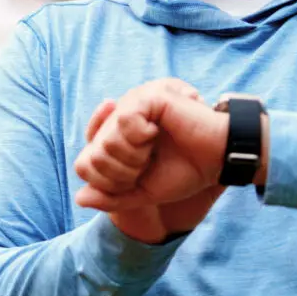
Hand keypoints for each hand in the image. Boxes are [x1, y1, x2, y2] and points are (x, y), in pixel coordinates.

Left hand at [75, 83, 267, 212]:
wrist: (216, 159)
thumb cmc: (185, 171)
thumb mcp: (143, 193)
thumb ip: (112, 197)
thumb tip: (79, 199)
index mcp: (115, 142)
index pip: (85, 165)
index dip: (108, 181)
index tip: (137, 177)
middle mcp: (118, 122)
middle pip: (93, 155)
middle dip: (122, 171)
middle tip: (147, 163)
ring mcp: (130, 107)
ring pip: (106, 139)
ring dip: (132, 155)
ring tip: (153, 148)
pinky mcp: (146, 97)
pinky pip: (124, 119)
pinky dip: (139, 135)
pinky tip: (156, 132)